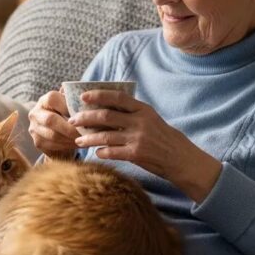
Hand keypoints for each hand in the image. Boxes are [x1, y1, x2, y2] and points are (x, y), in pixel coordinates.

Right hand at [28, 89, 79, 159]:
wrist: (58, 133)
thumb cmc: (68, 116)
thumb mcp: (70, 106)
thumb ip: (74, 101)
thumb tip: (86, 98)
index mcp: (44, 100)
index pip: (52, 99)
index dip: (67, 107)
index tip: (82, 115)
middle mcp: (35, 113)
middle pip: (51, 120)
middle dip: (71, 128)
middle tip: (85, 133)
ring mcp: (34, 128)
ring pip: (53, 135)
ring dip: (71, 138)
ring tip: (84, 139)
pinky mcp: (37, 142)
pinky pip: (53, 145)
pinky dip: (67, 146)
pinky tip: (77, 144)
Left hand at [69, 90, 221, 201]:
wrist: (181, 159)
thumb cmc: (164, 138)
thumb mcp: (152, 119)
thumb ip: (132, 114)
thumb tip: (105, 110)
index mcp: (143, 109)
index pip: (117, 97)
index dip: (98, 95)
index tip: (83, 97)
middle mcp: (140, 121)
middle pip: (106, 115)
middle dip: (86, 117)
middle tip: (73, 120)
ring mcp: (138, 138)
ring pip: (105, 135)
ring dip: (88, 138)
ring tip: (78, 141)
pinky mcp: (136, 154)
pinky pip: (112, 152)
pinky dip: (101, 152)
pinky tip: (96, 153)